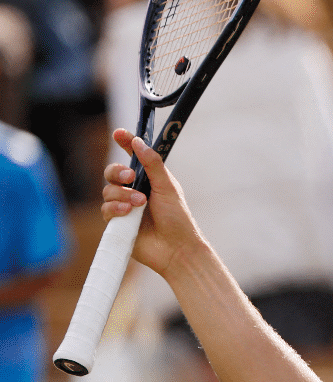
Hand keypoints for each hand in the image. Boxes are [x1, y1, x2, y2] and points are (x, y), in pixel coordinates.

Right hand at [102, 129, 201, 278]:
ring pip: (107, 191)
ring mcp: (124, 206)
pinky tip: (129, 213)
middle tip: (130, 178)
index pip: (133, 157)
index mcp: (149, 179)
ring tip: (140, 203)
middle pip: (112, 172)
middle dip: (118, 172)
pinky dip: (116, 208)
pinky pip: (105, 209)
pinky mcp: (117, 222)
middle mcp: (134, 190)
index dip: (125, 143)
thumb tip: (138, 142)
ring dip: (122, 195)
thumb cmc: (177, 219)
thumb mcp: (168, 187)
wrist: (176, 248)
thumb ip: (153, 165)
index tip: (119, 133)